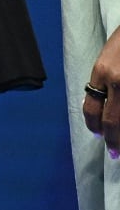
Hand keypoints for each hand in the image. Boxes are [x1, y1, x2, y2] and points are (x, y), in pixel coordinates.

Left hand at [83, 26, 119, 157]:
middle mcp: (117, 82)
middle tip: (114, 153)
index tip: (97, 135)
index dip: (94, 125)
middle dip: (112, 140)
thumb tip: (104, 106)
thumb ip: (105, 80)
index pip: (92, 107)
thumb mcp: (110, 56)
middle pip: (112, 122)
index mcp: (102, 71)